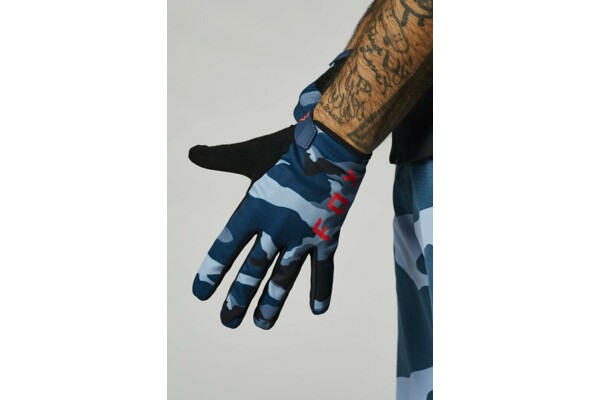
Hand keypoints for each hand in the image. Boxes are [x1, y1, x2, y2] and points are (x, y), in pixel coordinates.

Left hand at [189, 115, 368, 328]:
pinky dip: (320, 290)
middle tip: (227, 321)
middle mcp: (276, 228)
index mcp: (254, 208)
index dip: (212, 271)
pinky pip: (323, 270)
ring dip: (271, 302)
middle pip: (253, 271)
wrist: (334, 144)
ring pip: (284, 277)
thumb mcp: (250, 154)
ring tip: (260, 324)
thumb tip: (191, 152)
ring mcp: (303, 236)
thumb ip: (220, 158)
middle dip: (238, 297)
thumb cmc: (289, 148)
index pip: (226, 246)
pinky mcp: (327, 237)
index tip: (200, 293)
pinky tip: (316, 311)